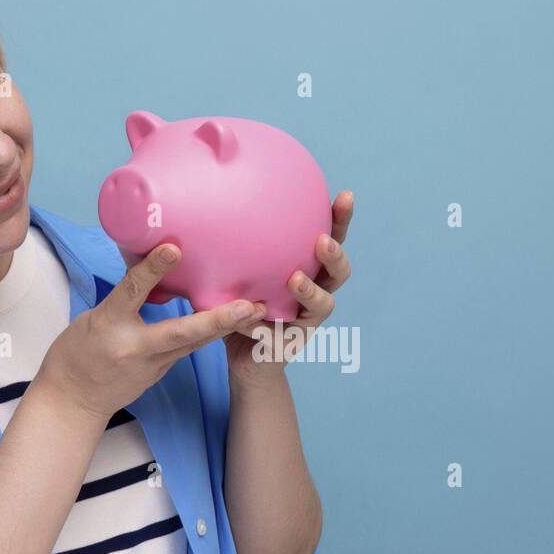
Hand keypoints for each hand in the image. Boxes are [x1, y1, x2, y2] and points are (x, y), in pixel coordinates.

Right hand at [37, 242, 265, 422]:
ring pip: (194, 342)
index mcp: (109, 324)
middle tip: (249, 305)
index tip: (173, 248)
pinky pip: (189, 349)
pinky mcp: (162, 371)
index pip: (132, 291)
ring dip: (227, 327)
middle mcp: (135, 347)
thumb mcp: (92, 317)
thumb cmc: (78, 352)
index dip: (153, 269)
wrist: (74, 400)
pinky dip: (211, 335)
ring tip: (258, 311)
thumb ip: (124, 296)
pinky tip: (235, 323)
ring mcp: (152, 364)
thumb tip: (152, 264)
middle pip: (181, 331)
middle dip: (218, 319)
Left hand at [225, 190, 353, 386]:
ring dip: (312, 291)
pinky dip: (272, 324)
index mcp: (308, 269)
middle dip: (336, 252)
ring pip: (325, 302)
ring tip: (296, 279)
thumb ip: (237, 252)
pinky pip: (291, 330)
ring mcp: (309, 318)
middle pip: (339, 269)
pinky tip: (261, 311)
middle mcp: (316, 291)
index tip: (345, 196)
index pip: (329, 238)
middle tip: (323, 240)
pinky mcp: (296, 341)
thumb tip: (208, 214)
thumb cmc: (243, 308)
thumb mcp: (239, 275)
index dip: (340, 219)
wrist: (246, 358)